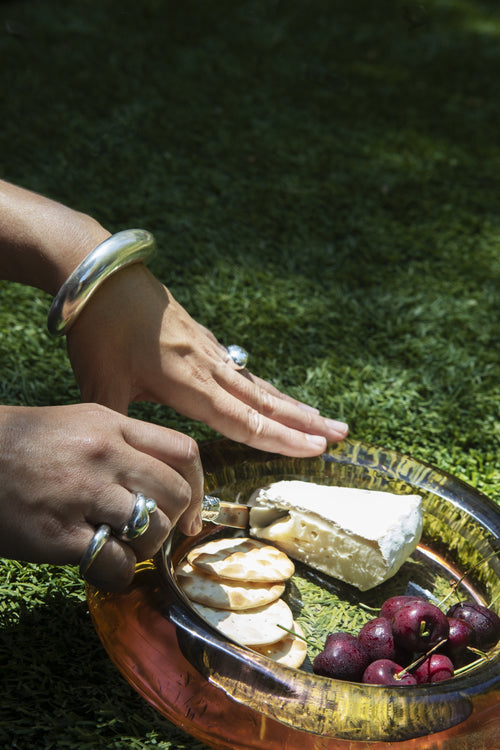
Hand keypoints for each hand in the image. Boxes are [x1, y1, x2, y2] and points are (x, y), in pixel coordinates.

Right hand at [0, 403, 202, 590]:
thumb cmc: (25, 442)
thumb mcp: (81, 423)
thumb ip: (125, 443)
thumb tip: (164, 476)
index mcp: (112, 426)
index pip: (184, 452)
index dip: (198, 485)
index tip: (189, 509)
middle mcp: (105, 456)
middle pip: (176, 493)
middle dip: (175, 520)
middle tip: (157, 533)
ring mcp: (83, 494)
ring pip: (153, 529)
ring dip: (147, 548)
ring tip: (124, 547)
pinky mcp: (60, 534)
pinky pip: (118, 562)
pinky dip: (119, 573)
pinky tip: (101, 565)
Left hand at [66, 264, 348, 456]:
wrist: (100, 275)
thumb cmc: (98, 330)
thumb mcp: (100, 385)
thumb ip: (119, 426)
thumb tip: (125, 464)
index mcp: (187, 383)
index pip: (243, 420)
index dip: (280, 439)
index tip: (316, 449)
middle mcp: (208, 367)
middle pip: (266, 401)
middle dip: (306, 422)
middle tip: (343, 435)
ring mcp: (210, 351)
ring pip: (261, 386)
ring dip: (295, 406)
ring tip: (326, 419)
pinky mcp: (204, 340)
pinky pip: (245, 372)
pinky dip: (269, 389)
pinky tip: (277, 396)